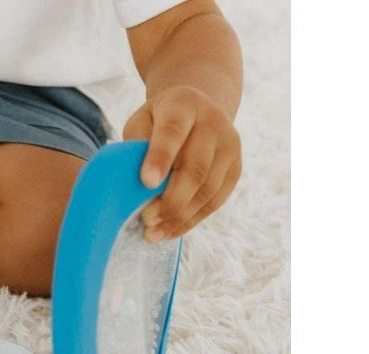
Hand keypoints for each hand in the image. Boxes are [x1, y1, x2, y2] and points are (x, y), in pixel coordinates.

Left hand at [122, 86, 240, 241]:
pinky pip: (215, 201)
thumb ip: (136, 146)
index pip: (173, 132)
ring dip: (180, 216)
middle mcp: (213, 123)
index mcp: (183, 105)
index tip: (146, 183)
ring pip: (207, 189)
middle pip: (195, 168)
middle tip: (146, 219)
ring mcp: (229, 146)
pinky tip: (170, 231)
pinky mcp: (235, 169)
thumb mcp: (142, 122)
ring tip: (154, 233)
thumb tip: (132, 186)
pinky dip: (191, 220)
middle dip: (171, 199)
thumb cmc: (158, 122)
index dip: (160, 158)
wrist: (197, 111)